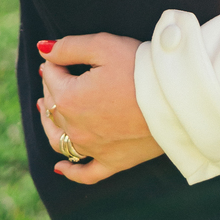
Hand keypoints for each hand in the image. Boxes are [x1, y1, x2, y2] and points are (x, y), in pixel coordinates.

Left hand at [37, 33, 162, 185]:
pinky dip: (70, 171)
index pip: (51, 77)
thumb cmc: (140, 68)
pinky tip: (60, 168)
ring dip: (50, 124)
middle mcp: (75, 128)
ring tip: (47, 110)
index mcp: (69, 98)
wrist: (175, 98)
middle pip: (53, 106)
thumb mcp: (103, 46)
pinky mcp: (112, 162)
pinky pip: (85, 173)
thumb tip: (43, 50)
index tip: (63, 55)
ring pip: (59, 140)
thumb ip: (69, 47)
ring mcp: (92, 149)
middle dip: (52, 87)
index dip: (55, 62)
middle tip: (58, 74)